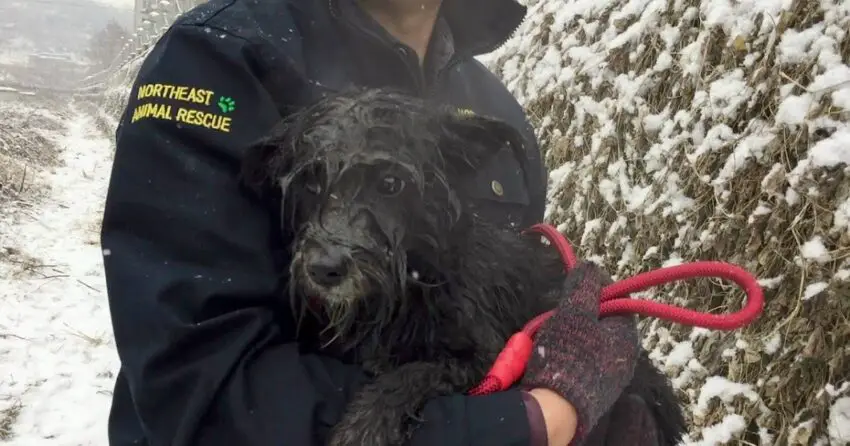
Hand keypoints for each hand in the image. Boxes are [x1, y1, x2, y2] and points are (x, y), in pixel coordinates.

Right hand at [521, 262, 639, 442]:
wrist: (556, 409)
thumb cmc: (569, 356)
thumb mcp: (574, 313)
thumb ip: (583, 287)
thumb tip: (591, 264)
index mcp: (626, 336)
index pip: (618, 301)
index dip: (596, 289)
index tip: (575, 285)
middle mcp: (623, 358)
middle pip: (601, 322)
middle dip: (579, 313)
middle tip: (559, 312)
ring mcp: (609, 377)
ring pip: (589, 341)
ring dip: (570, 333)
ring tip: (550, 333)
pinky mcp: (592, 390)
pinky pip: (581, 360)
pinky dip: (567, 352)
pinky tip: (551, 354)